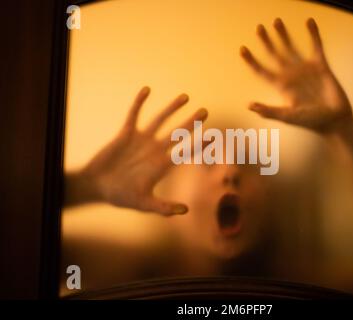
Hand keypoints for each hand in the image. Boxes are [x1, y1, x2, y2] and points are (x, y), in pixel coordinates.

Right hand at [65, 87, 207, 215]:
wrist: (98, 186)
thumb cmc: (120, 196)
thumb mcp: (143, 204)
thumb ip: (163, 207)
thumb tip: (185, 211)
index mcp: (162, 165)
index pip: (185, 152)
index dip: (200, 145)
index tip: (214, 137)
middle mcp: (155, 150)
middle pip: (178, 133)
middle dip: (191, 122)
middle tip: (205, 111)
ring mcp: (142, 140)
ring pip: (160, 120)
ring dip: (172, 108)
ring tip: (186, 97)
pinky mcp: (126, 133)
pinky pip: (134, 114)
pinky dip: (139, 102)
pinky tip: (147, 90)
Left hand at [240, 18, 352, 133]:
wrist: (334, 120)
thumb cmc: (310, 121)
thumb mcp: (288, 116)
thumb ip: (269, 111)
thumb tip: (249, 106)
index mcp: (281, 86)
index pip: (262, 71)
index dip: (252, 61)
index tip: (242, 49)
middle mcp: (290, 75)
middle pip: (274, 54)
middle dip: (266, 41)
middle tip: (258, 28)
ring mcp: (304, 69)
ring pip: (290, 47)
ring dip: (283, 35)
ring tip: (277, 21)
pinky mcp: (320, 66)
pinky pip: (316, 47)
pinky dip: (313, 34)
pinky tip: (309, 22)